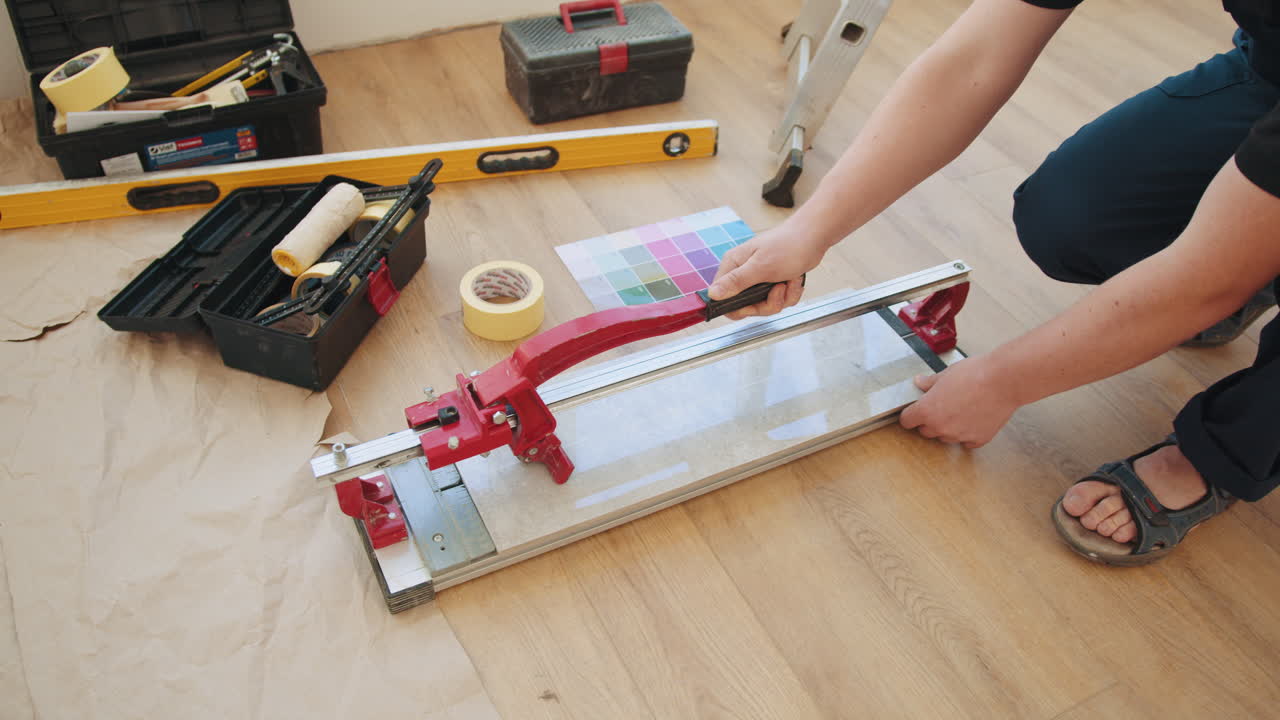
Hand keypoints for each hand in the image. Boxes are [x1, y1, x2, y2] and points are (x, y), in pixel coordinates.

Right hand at [707, 224, 828, 318]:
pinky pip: (778, 300)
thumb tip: (712, 294)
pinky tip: (794, 280)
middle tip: (778, 289)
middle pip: (746, 306)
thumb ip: (736, 282)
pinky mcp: (772, 283)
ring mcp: (758, 279)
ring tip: (789, 280)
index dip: (737, 307)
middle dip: (767, 303)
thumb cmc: (788, 245)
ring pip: (765, 305)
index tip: (754, 304)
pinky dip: (790, 293)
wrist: (813, 237)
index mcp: (733, 266)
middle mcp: (743, 273)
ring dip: (783, 297)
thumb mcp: (760, 267)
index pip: (722, 298)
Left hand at [899, 358, 1019, 447]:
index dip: (911, 414)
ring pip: (946, 437)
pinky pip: (967, 442)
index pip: (907, 421)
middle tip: (943, 406)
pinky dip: (968, 433)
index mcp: (927, 410)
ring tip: (962, 409)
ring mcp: (959, 436)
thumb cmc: (975, 373)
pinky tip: (974, 419)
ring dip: (949, 427)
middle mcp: (940, 427)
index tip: (915, 411)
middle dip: (930, 421)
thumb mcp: (946, 374)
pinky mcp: (978, 439)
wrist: (1004, 380)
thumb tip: (920, 382)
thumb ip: (930, 383)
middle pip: (925, 431)